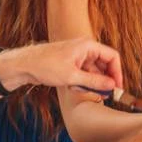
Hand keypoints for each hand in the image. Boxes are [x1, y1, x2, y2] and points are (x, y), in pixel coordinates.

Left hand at [0, 38, 122, 93]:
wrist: (24, 65)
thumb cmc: (46, 66)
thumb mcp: (72, 77)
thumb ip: (94, 81)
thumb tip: (112, 85)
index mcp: (89, 46)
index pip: (112, 57)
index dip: (117, 72)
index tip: (118, 87)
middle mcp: (86, 48)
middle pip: (104, 64)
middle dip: (104, 80)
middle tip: (105, 95)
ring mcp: (78, 55)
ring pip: (94, 70)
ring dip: (92, 83)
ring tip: (84, 92)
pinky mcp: (72, 62)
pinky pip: (84, 72)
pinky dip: (83, 81)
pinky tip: (74, 88)